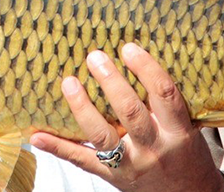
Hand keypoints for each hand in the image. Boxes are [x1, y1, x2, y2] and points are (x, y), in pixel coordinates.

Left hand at [31, 44, 223, 191]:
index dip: (146, 69)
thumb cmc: (186, 153)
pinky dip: (58, 147)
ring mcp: (131, 163)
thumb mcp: (186, 126)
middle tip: (95, 56)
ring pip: (103, 135)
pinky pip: (81, 160)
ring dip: (82, 108)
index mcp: (177, 131)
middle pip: (130, 111)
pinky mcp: (111, 175)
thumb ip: (163, 102)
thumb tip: (133, 58)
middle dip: (111, 82)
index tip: (128, 48)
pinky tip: (37, 135)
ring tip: (69, 82)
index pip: (164, 95)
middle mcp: (154, 147)